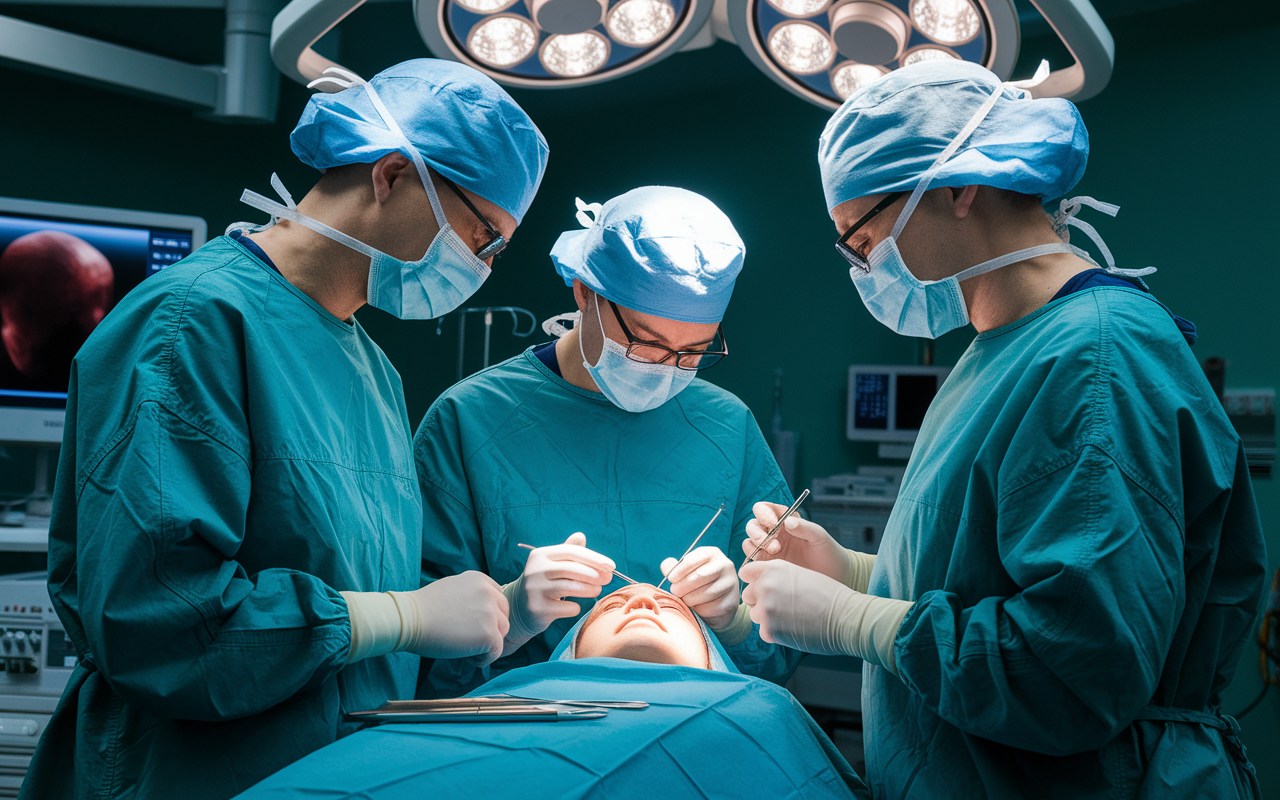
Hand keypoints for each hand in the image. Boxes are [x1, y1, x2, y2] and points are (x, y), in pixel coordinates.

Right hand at [394, 571, 510, 663]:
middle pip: (504, 614)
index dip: (488, 615)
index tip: (472, 625)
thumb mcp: (452, 589)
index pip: (498, 599)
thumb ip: (471, 596)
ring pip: (502, 632)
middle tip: (470, 639)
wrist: (410, 620)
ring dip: (488, 643)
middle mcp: (488, 592)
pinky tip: (468, 657)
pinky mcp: (489, 634)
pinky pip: (497, 651)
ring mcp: (490, 613)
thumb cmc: (424, 609)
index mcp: (479, 579)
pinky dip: (484, 658)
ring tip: (466, 648)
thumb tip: (483, 614)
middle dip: (491, 629)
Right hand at [506, 532, 614, 645]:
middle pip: (571, 569)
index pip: (571, 552)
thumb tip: (581, 536)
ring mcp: (534, 590)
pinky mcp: (537, 609)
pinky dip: (575, 607)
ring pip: (569, 587)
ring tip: (597, 590)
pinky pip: (566, 607)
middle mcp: (535, 570)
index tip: (612, 566)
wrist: (519, 607)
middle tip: (608, 579)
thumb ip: (567, 550)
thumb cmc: (544, 582)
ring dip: (589, 589)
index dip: (594, 558)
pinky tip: (575, 606)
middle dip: (594, 573)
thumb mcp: (552, 563)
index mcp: (540, 555)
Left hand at [660, 546, 739, 629]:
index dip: (678, 571)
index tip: (671, 579)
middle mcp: (725, 565)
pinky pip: (710, 607)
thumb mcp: (687, 572)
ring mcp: (730, 584)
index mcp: (712, 554)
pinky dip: (699, 609)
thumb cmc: (700, 584)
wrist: (720, 605)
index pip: (691, 560)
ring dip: (689, 599)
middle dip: (682, 586)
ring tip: (685, 599)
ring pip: (705, 593)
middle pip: (699, 575)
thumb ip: (674, 568)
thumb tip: (665, 565)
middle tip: (674, 591)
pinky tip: (698, 607)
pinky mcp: (731, 602)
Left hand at [739, 559, 911, 669]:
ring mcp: (766, 609)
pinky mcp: (770, 630)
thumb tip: (759, 586)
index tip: (764, 587)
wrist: (846, 617)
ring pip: (756, 615)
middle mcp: (765, 586)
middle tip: (782, 606)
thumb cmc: (829, 595)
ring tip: (792, 617)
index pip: (746, 572)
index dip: (755, 580)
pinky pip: (765, 632)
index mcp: (773, 568)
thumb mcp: (801, 574)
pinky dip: (777, 633)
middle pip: (748, 595)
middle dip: (760, 601)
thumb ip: (777, 577)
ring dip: (769, 618)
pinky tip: (795, 628)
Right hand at [743, 501, 852, 584]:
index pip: (765, 509)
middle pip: (753, 525)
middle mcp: (774, 534)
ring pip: (749, 542)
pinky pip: (752, 561)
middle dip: (758, 532)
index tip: (773, 523)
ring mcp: (769, 551)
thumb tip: (787, 521)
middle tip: (774, 544)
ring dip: (755, 546)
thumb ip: (805, 527)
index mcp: (785, 521)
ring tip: (775, 553)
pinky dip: (752, 560)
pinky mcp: (767, 566)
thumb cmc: (828, 553)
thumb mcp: (820, 537)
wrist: (833, 577)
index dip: (764, 513)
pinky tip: (765, 565)